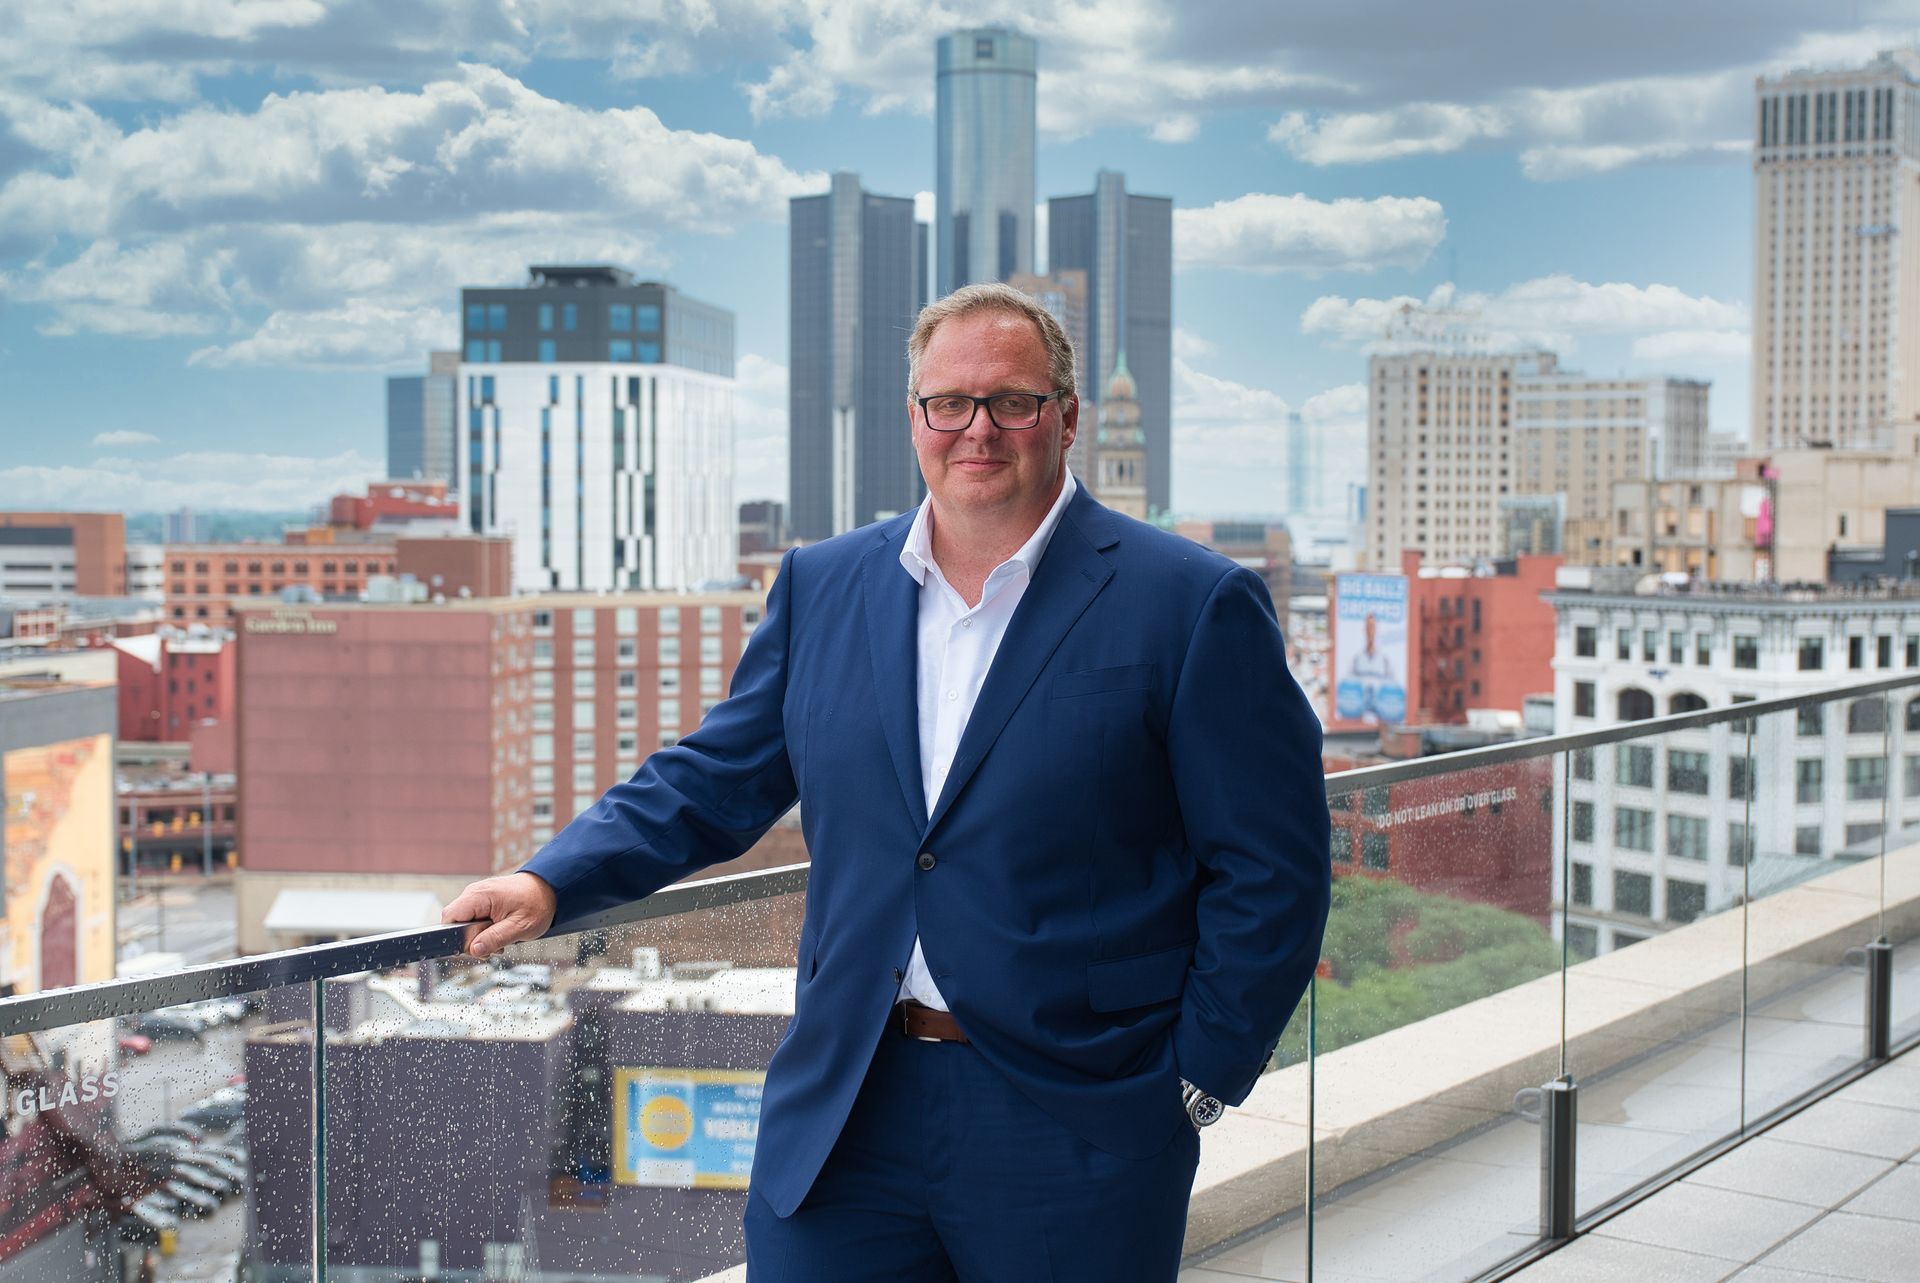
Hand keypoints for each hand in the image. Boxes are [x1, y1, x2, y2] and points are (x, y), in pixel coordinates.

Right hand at [441, 872, 558, 958]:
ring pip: (465, 922)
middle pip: (455, 922)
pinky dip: (484, 929)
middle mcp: (474, 892)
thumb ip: (494, 938)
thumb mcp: (519, 927)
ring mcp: (478, 895)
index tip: (474, 948)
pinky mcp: (483, 900)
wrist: (550, 889)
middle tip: (493, 948)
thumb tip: (473, 950)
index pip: (449, 918)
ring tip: (500, 941)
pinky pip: (474, 918)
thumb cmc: (537, 904)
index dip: (456, 937)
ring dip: (479, 936)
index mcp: (479, 896)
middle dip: (471, 940)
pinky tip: (499, 933)